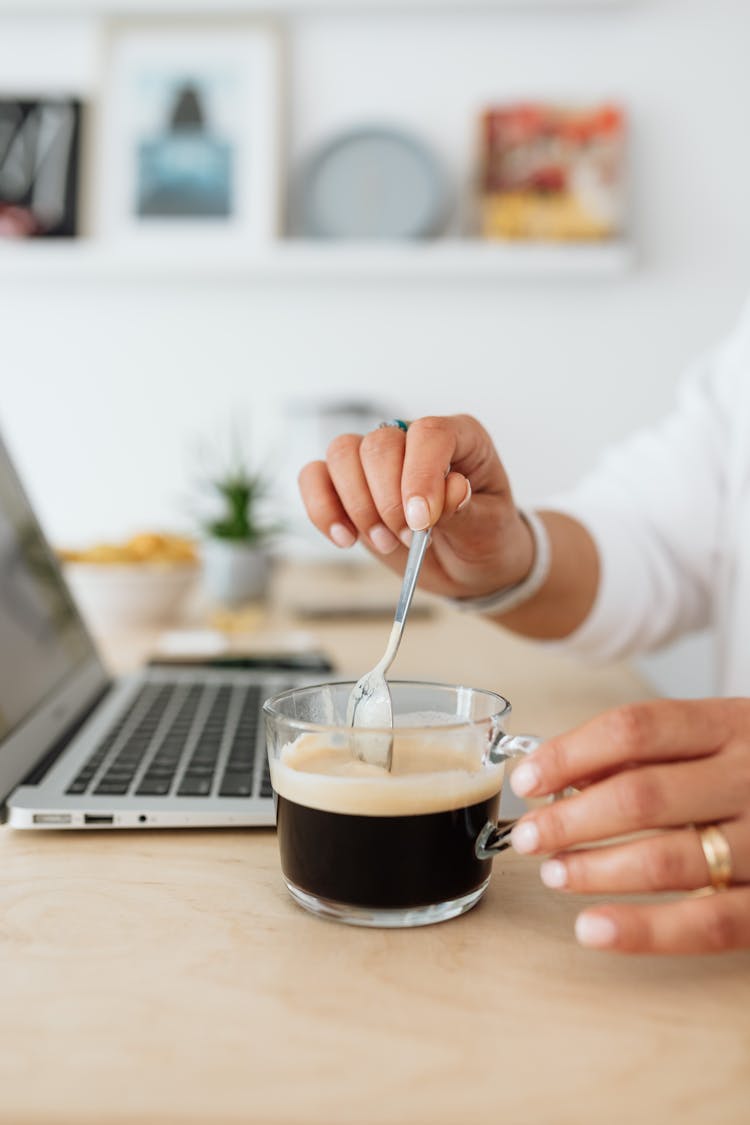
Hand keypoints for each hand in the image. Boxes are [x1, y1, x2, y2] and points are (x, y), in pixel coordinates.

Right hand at [298, 415, 533, 599]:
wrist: (469, 566)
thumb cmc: (485, 538)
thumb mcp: (487, 528)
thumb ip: (466, 509)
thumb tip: (450, 488)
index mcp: (460, 437)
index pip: (429, 434)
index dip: (420, 475)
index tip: (421, 521)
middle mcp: (414, 439)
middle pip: (379, 444)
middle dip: (387, 500)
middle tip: (408, 539)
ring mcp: (378, 459)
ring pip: (342, 453)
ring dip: (357, 506)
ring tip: (384, 542)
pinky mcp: (348, 485)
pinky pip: (314, 477)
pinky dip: (322, 509)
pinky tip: (345, 539)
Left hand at [508, 698, 749, 953]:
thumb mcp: (725, 732)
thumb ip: (654, 748)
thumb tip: (565, 775)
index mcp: (733, 723)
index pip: (636, 728)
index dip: (570, 753)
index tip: (527, 779)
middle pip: (642, 795)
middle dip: (570, 819)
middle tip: (526, 836)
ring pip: (668, 860)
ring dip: (595, 870)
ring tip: (552, 872)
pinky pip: (709, 923)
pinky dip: (644, 930)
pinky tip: (593, 929)